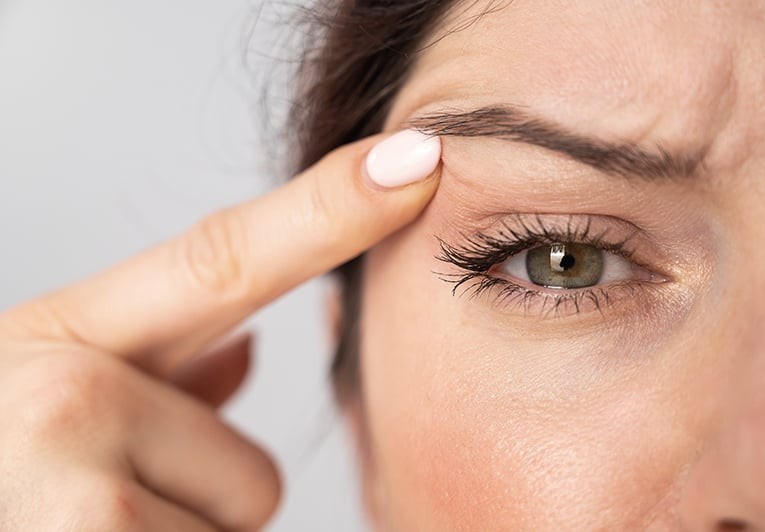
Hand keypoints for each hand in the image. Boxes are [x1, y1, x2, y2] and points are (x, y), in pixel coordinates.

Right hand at [0, 130, 440, 530]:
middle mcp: (59, 399)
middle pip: (252, 474)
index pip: (226, 258)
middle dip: (194, 506)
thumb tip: (247, 353)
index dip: (332, 207)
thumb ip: (159, 374)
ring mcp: (71, 494)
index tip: (418, 159)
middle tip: (93, 511)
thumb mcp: (48, 407)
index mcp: (59, 342)